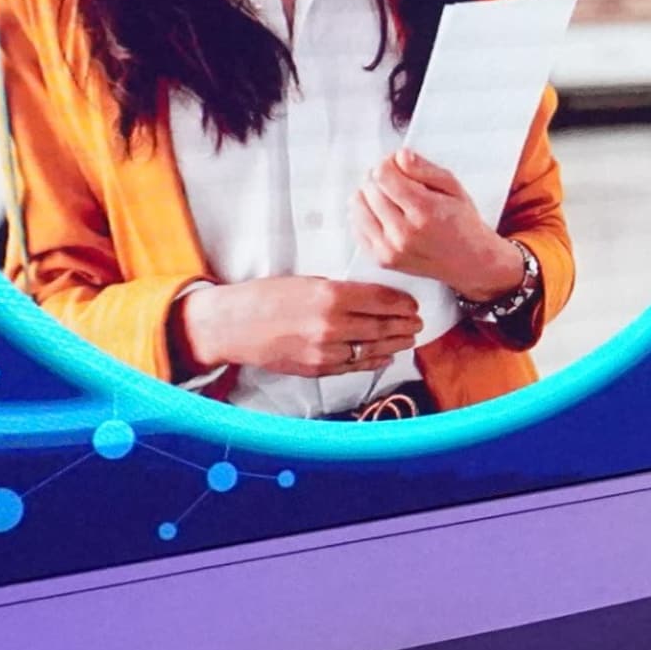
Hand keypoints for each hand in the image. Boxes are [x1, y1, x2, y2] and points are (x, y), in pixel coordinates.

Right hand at [173, 275, 423, 378]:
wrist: (233, 325)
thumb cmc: (266, 298)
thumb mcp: (306, 282)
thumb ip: (340, 291)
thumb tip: (371, 298)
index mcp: (331, 296)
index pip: (383, 300)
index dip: (404, 304)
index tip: (412, 304)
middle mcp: (332, 325)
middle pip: (383, 326)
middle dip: (405, 325)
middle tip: (417, 323)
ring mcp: (326, 350)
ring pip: (374, 349)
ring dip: (395, 344)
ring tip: (408, 338)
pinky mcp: (318, 368)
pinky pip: (355, 366)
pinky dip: (374, 361)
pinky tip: (385, 356)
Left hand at [355, 149, 520, 301]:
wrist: (470, 263)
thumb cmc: (463, 224)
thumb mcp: (454, 188)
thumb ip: (425, 169)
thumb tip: (399, 156)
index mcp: (425, 212)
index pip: (383, 175)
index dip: (388, 163)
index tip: (397, 164)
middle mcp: (404, 233)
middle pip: (369, 188)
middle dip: (379, 177)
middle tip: (395, 180)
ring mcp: (390, 248)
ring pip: (357, 205)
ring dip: (369, 194)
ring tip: (388, 196)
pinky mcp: (381, 259)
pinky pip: (356, 226)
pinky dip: (366, 214)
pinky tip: (383, 213)